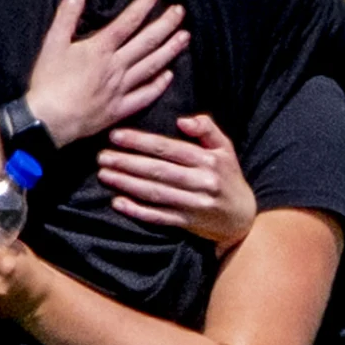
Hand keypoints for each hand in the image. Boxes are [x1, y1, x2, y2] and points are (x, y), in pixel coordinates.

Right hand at [26, 0, 187, 145]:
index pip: (128, 21)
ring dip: (170, 50)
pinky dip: (159, 85)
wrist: (48, 121)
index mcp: (100, 49)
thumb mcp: (52, 43)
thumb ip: (66, 15)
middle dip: (166, 24)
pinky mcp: (120, 109)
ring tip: (185, 37)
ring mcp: (121, 89)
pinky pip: (145, 96)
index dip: (143, 5)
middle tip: (180, 11)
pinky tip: (170, 75)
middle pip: (147, 42)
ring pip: (151, 66)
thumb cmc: (48, 81)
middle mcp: (116, 67)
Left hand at [101, 116, 258, 251]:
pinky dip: (137, 211)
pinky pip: (158, 217)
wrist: (242, 217)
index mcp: (207, 161)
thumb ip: (207, 129)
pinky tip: (118, 203)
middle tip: (102, 156)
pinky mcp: (187, 223)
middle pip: (157, 171)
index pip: (168, 149)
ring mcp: (193, 205)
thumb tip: (182, 121)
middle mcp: (201, 182)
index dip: (140, 142)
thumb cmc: (228, 177)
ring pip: (154, 193)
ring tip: (104, 174)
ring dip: (126, 184)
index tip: (116, 135)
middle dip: (126, 162)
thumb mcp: (224, 148)